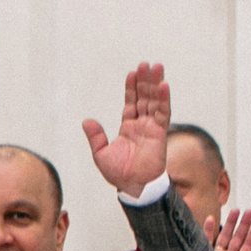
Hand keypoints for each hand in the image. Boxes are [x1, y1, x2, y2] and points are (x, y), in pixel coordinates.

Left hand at [81, 62, 171, 196]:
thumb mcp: (101, 154)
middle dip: (145, 81)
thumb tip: (86, 120)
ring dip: (156, 84)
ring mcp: (151, 127)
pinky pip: (162, 113)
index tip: (132, 73)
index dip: (131, 88)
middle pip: (144, 97)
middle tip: (146, 63)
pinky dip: (163, 99)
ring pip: (154, 101)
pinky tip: (163, 85)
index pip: (131, 102)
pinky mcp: (160, 133)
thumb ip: (96, 136)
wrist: (133, 186)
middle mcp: (141, 124)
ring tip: (156, 67)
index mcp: (128, 127)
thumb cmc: (118, 173)